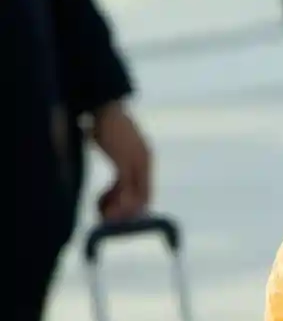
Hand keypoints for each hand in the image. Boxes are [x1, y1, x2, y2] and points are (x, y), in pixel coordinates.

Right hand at [90, 101, 151, 221]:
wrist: (100, 101)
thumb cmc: (104, 122)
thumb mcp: (117, 145)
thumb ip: (121, 162)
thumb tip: (117, 181)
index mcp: (145, 158)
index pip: (145, 190)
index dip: (132, 205)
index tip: (117, 212)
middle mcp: (145, 161)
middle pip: (144, 198)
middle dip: (127, 212)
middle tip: (108, 219)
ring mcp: (137, 162)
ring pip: (135, 196)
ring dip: (118, 210)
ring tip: (102, 214)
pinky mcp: (125, 161)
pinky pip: (125, 189)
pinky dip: (116, 201)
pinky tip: (101, 207)